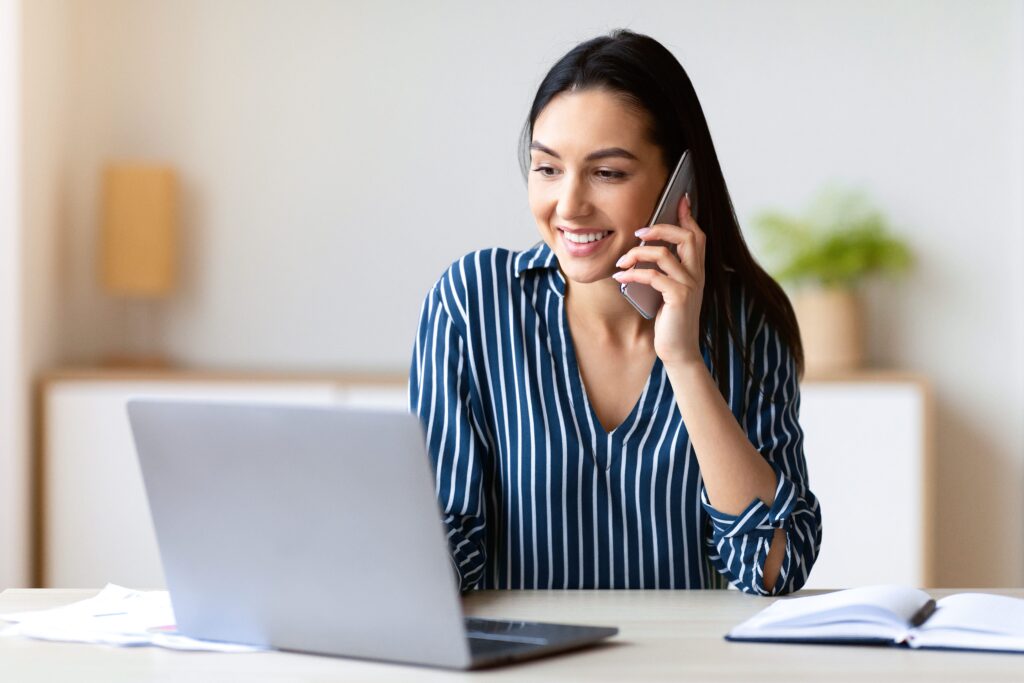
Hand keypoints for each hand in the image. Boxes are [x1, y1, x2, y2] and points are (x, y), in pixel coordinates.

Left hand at [612, 194, 704, 367]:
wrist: (679, 351)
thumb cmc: (670, 320)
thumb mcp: (668, 291)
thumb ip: (664, 271)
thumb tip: (644, 249)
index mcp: (697, 270)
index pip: (697, 234)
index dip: (688, 215)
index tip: (679, 197)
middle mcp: (698, 274)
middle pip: (687, 236)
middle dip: (661, 228)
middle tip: (638, 232)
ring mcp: (690, 286)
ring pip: (665, 254)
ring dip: (638, 253)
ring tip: (621, 261)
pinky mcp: (679, 298)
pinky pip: (654, 276)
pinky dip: (634, 274)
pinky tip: (620, 278)